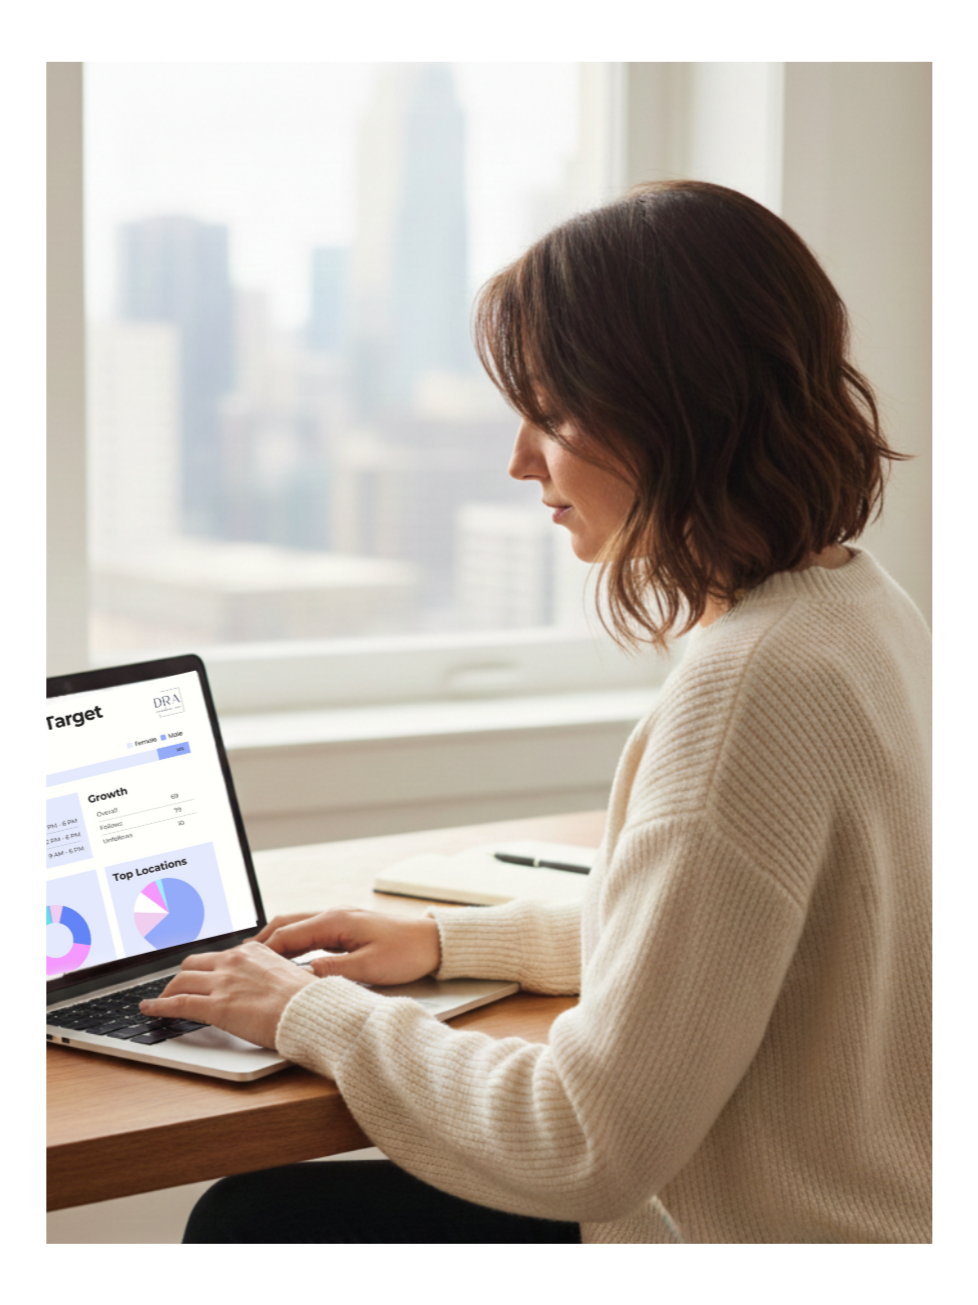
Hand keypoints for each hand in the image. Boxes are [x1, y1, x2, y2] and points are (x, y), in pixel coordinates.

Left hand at [139, 942, 316, 1049]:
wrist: (312, 1011)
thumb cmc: (308, 1000)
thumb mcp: (290, 976)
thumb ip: (272, 975)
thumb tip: (272, 985)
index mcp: (253, 951)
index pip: (218, 956)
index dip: (204, 969)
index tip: (199, 975)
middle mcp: (235, 960)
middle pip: (193, 964)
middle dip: (181, 977)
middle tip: (176, 989)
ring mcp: (224, 982)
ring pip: (181, 981)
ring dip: (166, 992)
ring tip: (159, 1002)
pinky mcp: (217, 1007)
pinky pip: (178, 1004)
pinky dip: (159, 1007)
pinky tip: (149, 1010)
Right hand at [253, 908, 440, 985]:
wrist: (433, 941)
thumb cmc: (406, 952)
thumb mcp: (369, 968)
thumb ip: (333, 971)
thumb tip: (301, 977)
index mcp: (335, 921)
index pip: (287, 935)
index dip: (262, 951)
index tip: (241, 965)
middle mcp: (333, 915)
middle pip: (285, 925)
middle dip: (260, 941)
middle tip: (237, 960)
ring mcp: (339, 918)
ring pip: (296, 926)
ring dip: (275, 940)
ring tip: (254, 959)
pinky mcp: (347, 926)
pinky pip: (310, 931)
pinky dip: (292, 941)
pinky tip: (286, 956)